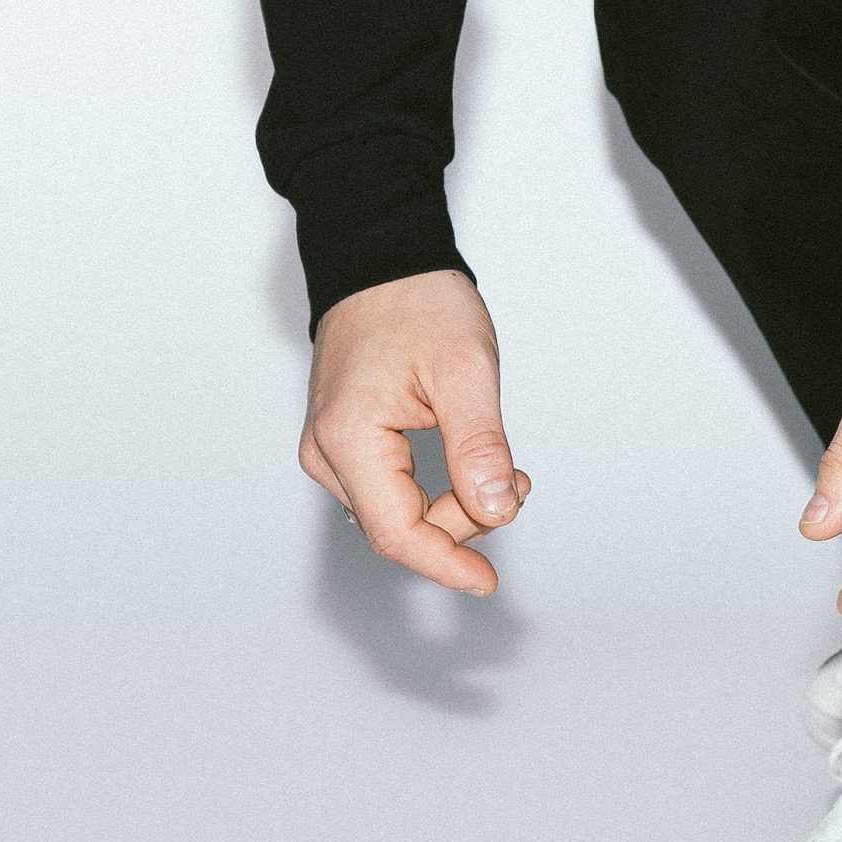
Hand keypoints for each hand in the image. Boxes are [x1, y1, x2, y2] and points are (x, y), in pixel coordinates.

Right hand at [299, 269, 531, 594]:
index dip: (445, 562)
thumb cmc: (417, 301)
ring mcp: (329, 448)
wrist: (383, 260)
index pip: (395, 533)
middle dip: (462, 522)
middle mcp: (325, 451)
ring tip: (502, 471)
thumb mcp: (465, 369)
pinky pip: (388, 489)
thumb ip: (479, 446)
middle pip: (396, 527)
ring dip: (451, 508)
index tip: (486, 581)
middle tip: (516, 483)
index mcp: (346, 437)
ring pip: (394, 512)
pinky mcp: (344, 441)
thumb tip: (494, 512)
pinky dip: (433, 491)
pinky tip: (469, 469)